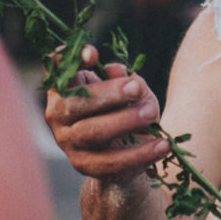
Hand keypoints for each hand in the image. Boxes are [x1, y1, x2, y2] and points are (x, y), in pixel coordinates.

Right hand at [43, 46, 169, 181]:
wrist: (125, 154)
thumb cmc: (123, 111)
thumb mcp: (127, 91)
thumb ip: (123, 78)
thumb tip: (116, 70)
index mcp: (63, 91)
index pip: (58, 73)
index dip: (69, 61)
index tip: (92, 53)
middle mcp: (59, 116)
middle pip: (75, 103)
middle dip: (109, 93)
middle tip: (137, 88)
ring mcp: (70, 143)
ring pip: (93, 132)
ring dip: (125, 120)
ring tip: (152, 113)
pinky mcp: (87, 166)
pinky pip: (113, 162)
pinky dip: (140, 153)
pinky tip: (162, 145)